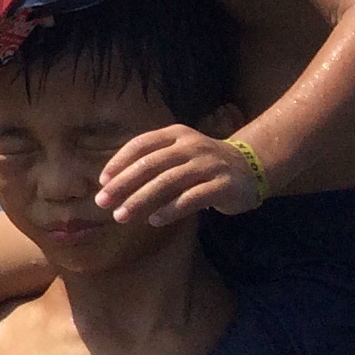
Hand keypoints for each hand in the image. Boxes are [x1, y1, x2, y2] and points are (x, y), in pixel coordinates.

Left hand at [98, 123, 261, 224]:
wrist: (251, 167)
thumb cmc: (202, 164)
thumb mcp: (178, 154)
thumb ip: (151, 165)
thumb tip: (113, 186)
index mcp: (176, 134)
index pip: (141, 145)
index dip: (119, 162)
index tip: (102, 182)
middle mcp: (192, 146)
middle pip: (150, 164)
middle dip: (123, 185)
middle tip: (102, 202)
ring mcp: (209, 164)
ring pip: (168, 182)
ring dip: (140, 200)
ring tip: (121, 216)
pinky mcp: (223, 185)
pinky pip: (192, 198)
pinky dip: (170, 209)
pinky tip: (154, 220)